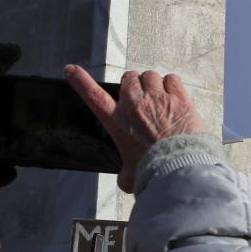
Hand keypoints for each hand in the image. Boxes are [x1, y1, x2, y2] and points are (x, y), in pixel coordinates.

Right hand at [64, 66, 204, 191]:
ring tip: (161, 100)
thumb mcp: (130, 175)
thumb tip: (125, 180)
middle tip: (144, 101)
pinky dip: (172, 85)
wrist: (178, 166)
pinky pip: (171, 79)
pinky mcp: (178, 98)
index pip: (93, 96)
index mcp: (117, 121)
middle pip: (129, 79)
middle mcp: (134, 105)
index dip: (81, 81)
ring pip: (150, 76)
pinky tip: (175, 97)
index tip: (72, 70)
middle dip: (136, 86)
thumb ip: (124, 173)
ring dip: (154, 84)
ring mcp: (156, 98)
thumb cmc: (155, 170)